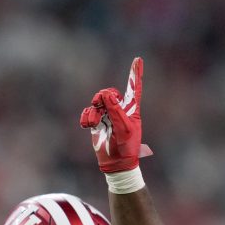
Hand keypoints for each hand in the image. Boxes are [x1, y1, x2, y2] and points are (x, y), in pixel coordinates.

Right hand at [80, 56, 152, 172]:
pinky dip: (86, 118)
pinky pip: (88, 112)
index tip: (138, 59)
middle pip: (109, 92)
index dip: (135, 74)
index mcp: (131, 110)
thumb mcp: (123, 128)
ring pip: (97, 102)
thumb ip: (116, 110)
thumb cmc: (125, 148)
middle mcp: (120, 110)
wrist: (115, 164)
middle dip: (102, 96)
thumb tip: (107, 94)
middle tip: (99, 103)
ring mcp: (108, 115)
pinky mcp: (97, 122)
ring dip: (93, 111)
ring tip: (94, 123)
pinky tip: (88, 127)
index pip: (134, 89)